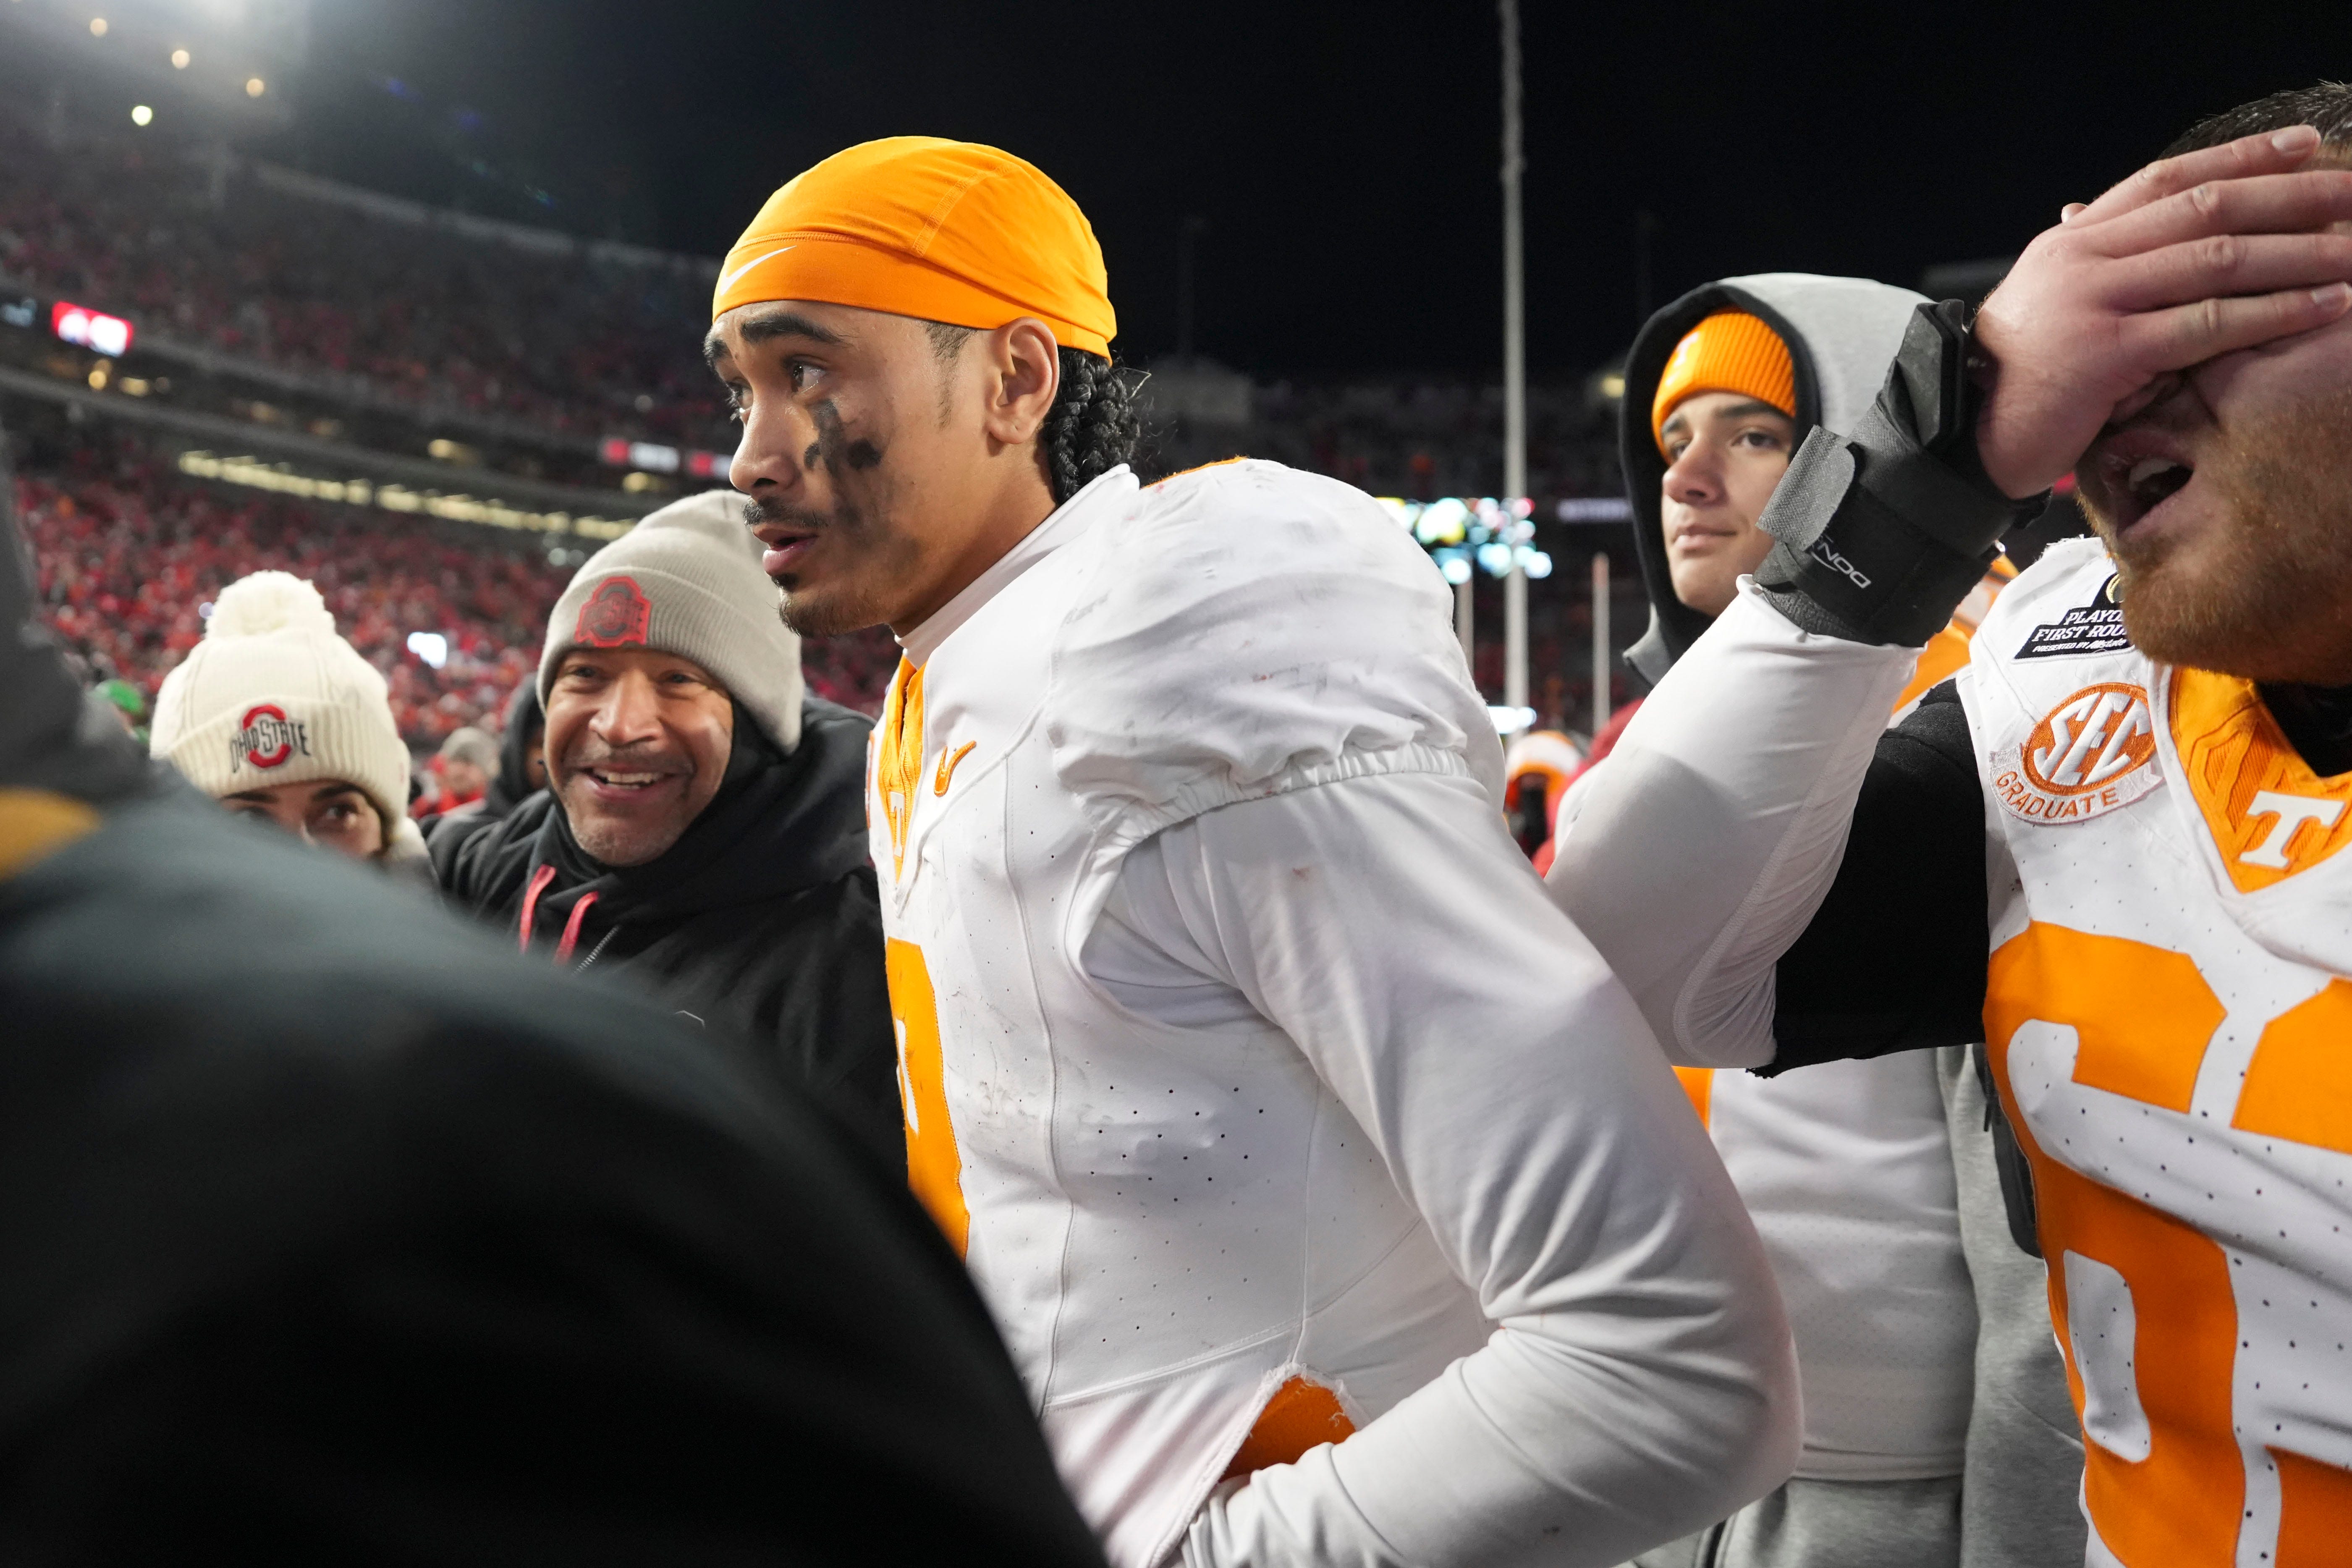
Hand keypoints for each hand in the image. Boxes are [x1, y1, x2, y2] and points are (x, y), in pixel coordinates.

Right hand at [1972, 126, 2351, 497]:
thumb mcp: (2052, 303)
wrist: (1959, 433)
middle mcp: (2084, 257)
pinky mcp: (2108, 353)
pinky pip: (2207, 324)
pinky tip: (2323, 305)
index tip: (2302, 146)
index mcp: (2073, 240)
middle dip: (2290, 196)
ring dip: (2299, 252)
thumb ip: (2097, 266)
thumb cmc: (2015, 376)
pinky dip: (2274, 312)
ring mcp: (2094, 302)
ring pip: (2216, 260)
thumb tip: (2116, 230)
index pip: (2168, 179)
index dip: (2240, 157)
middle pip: (2205, 208)